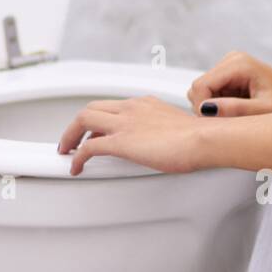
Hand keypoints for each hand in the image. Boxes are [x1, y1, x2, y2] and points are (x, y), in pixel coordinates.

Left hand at [58, 96, 204, 175]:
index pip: (114, 106)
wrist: (205, 139)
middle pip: (92, 108)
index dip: (99, 119)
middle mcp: (132, 108)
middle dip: (78, 124)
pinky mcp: (122, 141)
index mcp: (146, 104)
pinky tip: (76, 167)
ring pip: (83, 119)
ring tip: (66, 151)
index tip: (96, 131)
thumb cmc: (201, 137)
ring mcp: (125, 123)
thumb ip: (168, 132)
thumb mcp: (179, 128)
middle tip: (72, 140)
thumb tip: (171, 143)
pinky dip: (77, 156)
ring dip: (70, 136)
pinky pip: (89, 147)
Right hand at [187, 51, 271, 115]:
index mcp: (239, 63)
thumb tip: (206, 109)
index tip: (219, 125)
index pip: (200, 86)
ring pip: (204, 93)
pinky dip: (222, 106)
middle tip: (233, 122)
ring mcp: (231, 66)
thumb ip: (235, 110)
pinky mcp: (232, 76)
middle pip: (199, 88)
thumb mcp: (264, 112)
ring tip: (242, 116)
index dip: (203, 109)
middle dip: (209, 109)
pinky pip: (213, 94)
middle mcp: (232, 59)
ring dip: (217, 108)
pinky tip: (242, 110)